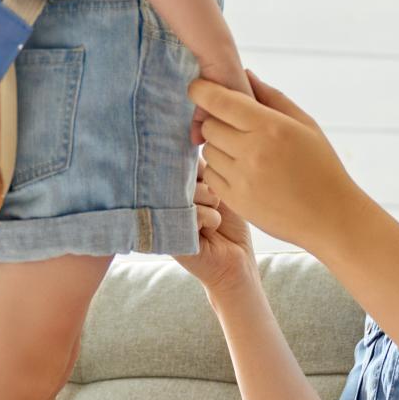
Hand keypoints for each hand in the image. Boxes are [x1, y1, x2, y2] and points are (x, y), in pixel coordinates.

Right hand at [173, 162, 258, 302]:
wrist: (235, 260)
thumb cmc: (230, 220)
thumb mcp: (217, 185)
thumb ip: (202, 165)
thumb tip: (192, 139)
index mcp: (172, 185)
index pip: (178, 159)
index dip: (197, 165)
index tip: (208, 176)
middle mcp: (163, 199)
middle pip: (184, 172)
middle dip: (208, 184)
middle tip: (214, 200)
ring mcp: (163, 217)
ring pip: (191, 191)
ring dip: (212, 201)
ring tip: (213, 216)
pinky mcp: (169, 236)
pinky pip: (194, 212)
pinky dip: (211, 218)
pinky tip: (210, 230)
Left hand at [190, 70, 366, 249]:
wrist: (330, 217)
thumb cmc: (322, 166)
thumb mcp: (306, 125)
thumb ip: (273, 97)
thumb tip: (245, 74)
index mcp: (271, 127)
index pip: (220, 101)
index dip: (202, 91)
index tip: (197, 88)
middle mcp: (253, 151)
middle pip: (209, 125)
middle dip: (216, 121)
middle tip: (234, 127)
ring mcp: (242, 178)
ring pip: (208, 151)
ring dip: (219, 147)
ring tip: (244, 153)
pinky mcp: (236, 201)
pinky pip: (211, 176)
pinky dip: (221, 170)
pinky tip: (243, 172)